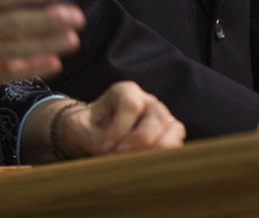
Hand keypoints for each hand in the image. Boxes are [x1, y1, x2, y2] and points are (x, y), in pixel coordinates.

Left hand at [24, 83, 183, 162]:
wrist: (88, 132)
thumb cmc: (85, 128)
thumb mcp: (82, 132)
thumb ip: (98, 141)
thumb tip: (118, 157)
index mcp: (125, 91)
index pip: (132, 106)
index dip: (120, 130)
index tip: (104, 148)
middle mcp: (147, 100)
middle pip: (159, 114)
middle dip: (142, 140)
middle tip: (122, 157)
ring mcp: (159, 116)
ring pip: (174, 129)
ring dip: (157, 149)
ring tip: (137, 164)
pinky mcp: (166, 133)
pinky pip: (176, 142)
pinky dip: (164, 156)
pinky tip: (145, 166)